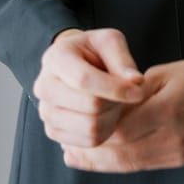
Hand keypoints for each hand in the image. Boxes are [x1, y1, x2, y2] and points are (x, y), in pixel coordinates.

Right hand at [33, 28, 145, 149]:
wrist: (76, 64)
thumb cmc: (94, 51)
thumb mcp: (109, 42)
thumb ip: (122, 59)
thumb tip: (136, 81)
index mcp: (56, 57)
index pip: (84, 79)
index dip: (115, 88)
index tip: (138, 91)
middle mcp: (44, 85)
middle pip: (88, 106)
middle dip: (116, 103)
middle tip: (127, 95)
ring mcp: (46, 111)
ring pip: (89, 127)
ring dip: (113, 118)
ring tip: (117, 104)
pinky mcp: (53, 130)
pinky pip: (87, 141)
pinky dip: (105, 132)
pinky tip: (108, 116)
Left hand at [62, 58, 183, 172]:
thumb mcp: (166, 73)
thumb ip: (134, 91)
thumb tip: (105, 103)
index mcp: (169, 109)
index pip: (121, 125)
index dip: (94, 126)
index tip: (75, 120)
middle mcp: (172, 137)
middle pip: (121, 150)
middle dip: (91, 148)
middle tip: (65, 141)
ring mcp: (177, 153)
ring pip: (129, 163)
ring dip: (100, 161)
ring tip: (75, 153)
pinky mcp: (179, 160)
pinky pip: (141, 165)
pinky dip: (117, 164)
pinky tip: (100, 159)